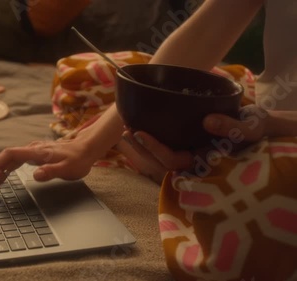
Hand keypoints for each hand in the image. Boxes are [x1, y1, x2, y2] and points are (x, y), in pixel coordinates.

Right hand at [0, 137, 100, 196]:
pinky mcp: (36, 155)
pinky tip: (2, 173)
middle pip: (7, 157)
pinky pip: (17, 160)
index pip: (10, 154)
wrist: (87, 148)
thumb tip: (35, 175)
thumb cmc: (78, 160)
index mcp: (37, 152)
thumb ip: (51, 172)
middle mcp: (33, 149)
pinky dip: (7, 167)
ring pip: (11, 159)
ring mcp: (34, 151)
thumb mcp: (68, 169)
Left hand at [121, 105, 271, 181]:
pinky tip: (138, 125)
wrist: (268, 131)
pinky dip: (150, 139)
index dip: (155, 149)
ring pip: (158, 157)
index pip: (174, 161)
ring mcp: (190, 152)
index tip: (139, 133)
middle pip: (159, 163)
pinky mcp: (188, 143)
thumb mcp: (255, 127)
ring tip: (125, 127)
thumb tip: (209, 121)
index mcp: (206, 161)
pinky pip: (165, 146)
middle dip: (139, 149)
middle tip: (125, 129)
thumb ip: (236, 128)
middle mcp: (194, 160)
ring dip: (140, 145)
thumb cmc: (263, 131)